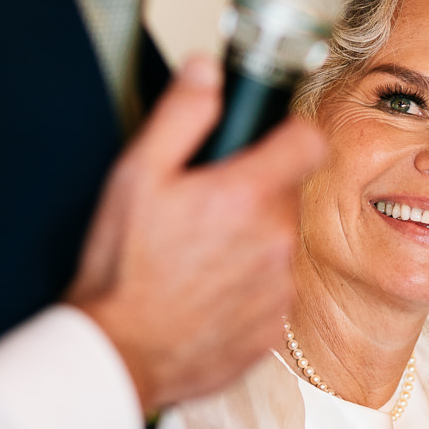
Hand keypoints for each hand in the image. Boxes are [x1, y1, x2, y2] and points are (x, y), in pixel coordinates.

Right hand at [67, 55, 325, 412]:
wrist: (119, 356)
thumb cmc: (123, 271)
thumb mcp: (136, 175)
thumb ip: (181, 114)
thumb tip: (207, 71)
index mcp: (249, 196)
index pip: (308, 141)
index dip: (288, 134)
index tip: (266, 141)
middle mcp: (276, 241)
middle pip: (286, 194)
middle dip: (254, 191)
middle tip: (204, 206)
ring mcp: (279, 288)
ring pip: (278, 243)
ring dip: (250, 240)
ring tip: (198, 255)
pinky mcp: (273, 327)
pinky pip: (271, 290)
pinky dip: (247, 286)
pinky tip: (205, 291)